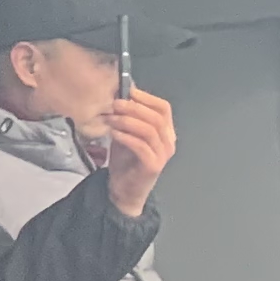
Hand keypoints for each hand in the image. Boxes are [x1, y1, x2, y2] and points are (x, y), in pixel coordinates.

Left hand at [102, 87, 176, 217]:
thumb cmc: (126, 160)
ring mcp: (163, 154)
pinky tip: (113, 134)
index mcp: (165, 132)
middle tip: (114, 104)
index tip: (127, 91)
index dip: (147, 98)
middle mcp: (168, 142)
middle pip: (156, 117)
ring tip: (110, 119)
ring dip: (127, 121)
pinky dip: (126, 137)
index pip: (164, 108)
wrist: (123, 189)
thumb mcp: (126, 134)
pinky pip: (141, 146)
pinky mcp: (153, 165)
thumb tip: (118, 96)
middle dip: (134, 108)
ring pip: (149, 130)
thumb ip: (126, 119)